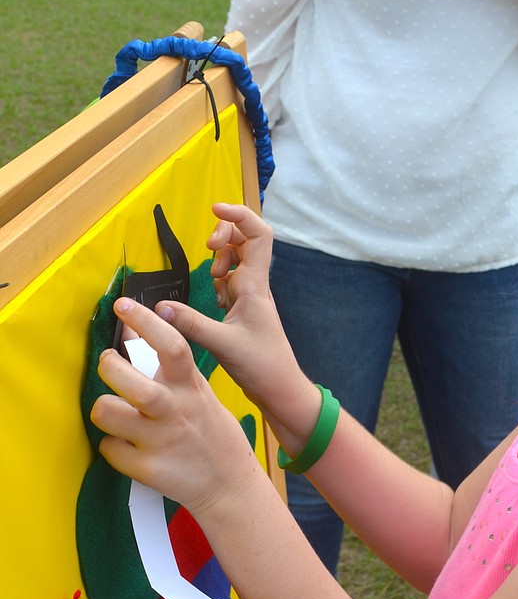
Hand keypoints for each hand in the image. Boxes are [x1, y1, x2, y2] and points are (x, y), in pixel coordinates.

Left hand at [93, 299, 259, 516]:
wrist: (229, 484)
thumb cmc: (209, 433)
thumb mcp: (199, 394)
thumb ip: (170, 369)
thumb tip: (131, 332)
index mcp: (190, 387)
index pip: (171, 345)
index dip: (145, 322)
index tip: (123, 306)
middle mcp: (174, 410)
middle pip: (128, 379)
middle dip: (107, 366)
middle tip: (107, 365)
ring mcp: (160, 440)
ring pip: (107, 413)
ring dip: (102, 409)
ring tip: (111, 411)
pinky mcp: (147, 469)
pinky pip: (109, 449)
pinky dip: (112, 447)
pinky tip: (126, 447)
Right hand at [154, 202, 312, 422]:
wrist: (280, 389)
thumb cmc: (262, 366)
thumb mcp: (222, 344)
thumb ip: (189, 324)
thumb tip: (156, 308)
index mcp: (255, 285)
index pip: (258, 234)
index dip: (238, 215)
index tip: (214, 209)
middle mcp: (254, 285)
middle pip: (244, 239)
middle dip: (223, 235)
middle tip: (207, 248)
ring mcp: (249, 296)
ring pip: (235, 260)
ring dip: (219, 259)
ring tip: (212, 279)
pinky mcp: (242, 310)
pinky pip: (229, 282)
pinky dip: (218, 281)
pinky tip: (215, 301)